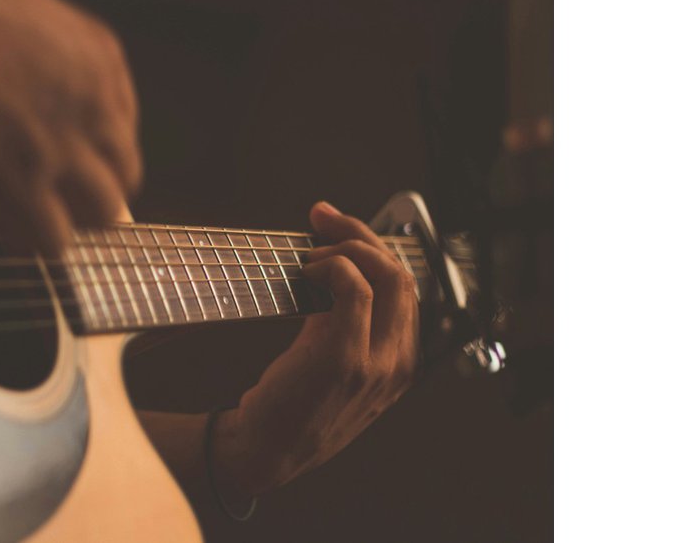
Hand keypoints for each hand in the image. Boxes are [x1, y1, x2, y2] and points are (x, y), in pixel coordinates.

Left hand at [215, 201, 418, 495]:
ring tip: (311, 253)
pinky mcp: (345, 357)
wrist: (265, 452)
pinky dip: (332, 266)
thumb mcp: (335, 366)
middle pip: (402, 274)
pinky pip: (354, 288)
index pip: (407, 288)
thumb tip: (335, 266)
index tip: (338, 228)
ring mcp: (376, 362)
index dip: (374, 248)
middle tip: (324, 220)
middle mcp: (399, 364)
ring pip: (386, 275)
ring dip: (345, 248)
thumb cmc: (291, 407)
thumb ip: (347, 324)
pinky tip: (308, 272)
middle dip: (363, 234)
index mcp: (401, 365)